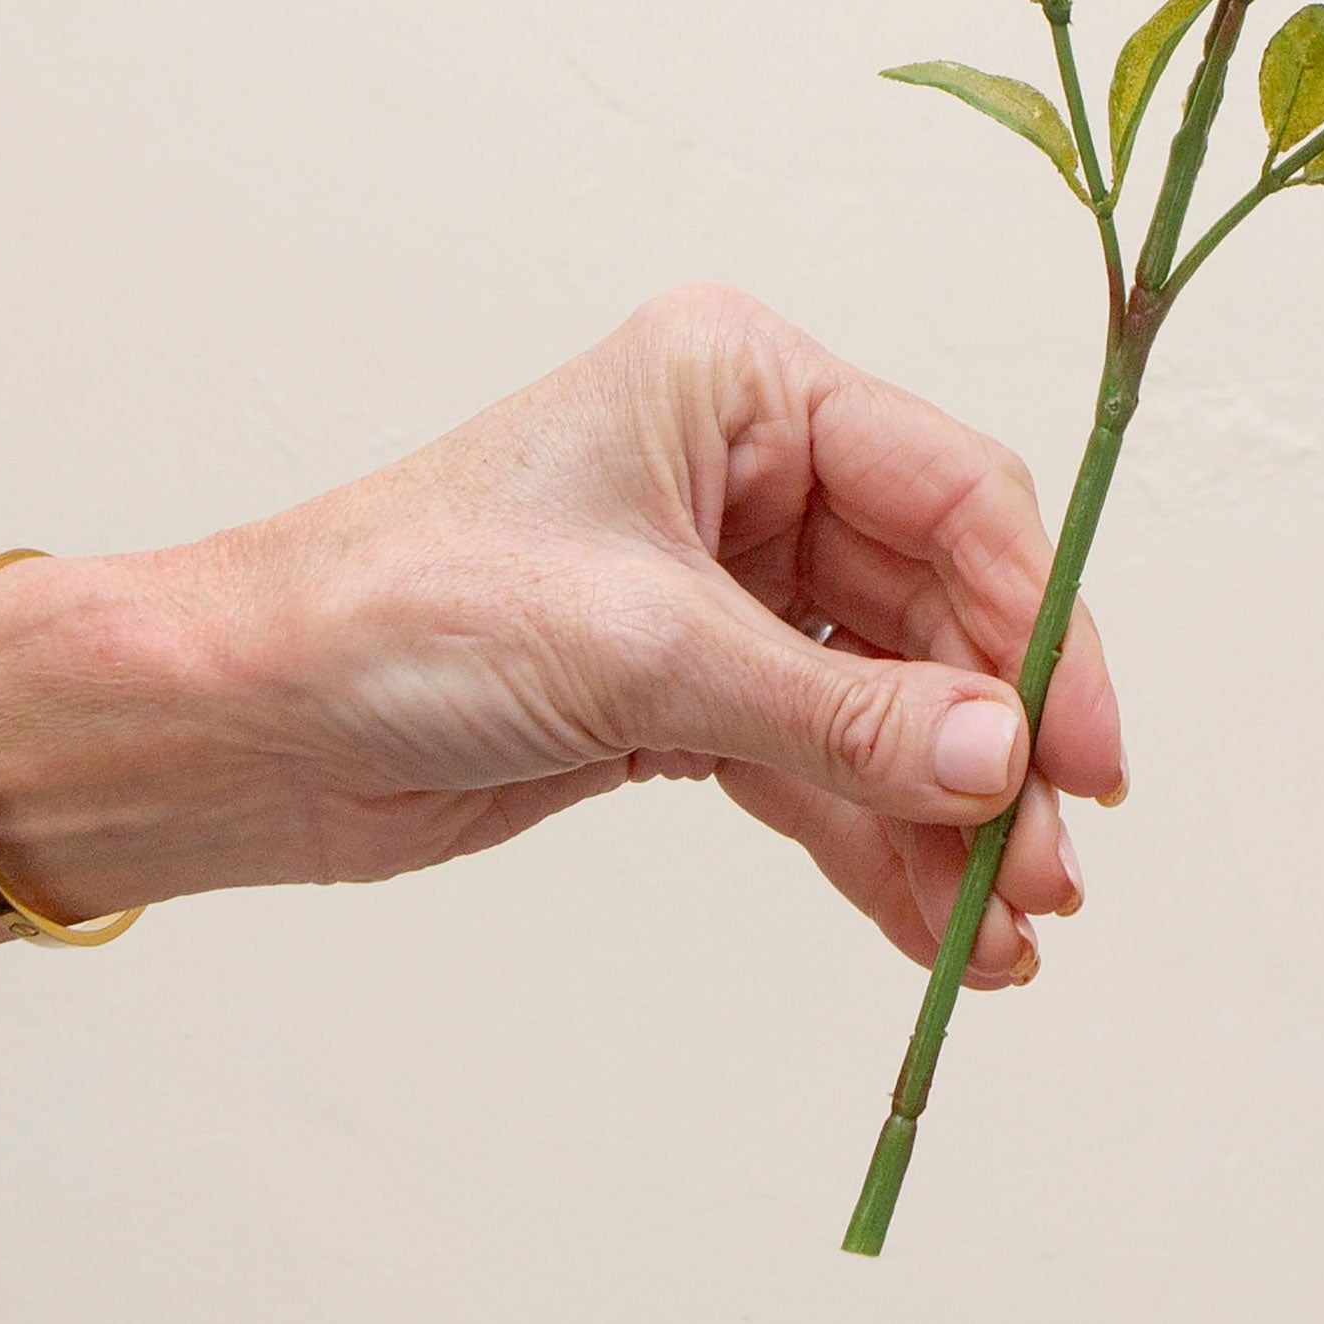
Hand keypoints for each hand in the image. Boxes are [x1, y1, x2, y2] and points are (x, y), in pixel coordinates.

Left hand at [0, 286, 1124, 985]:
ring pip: (885, 704)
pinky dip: (874, 845)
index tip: (1085, 761)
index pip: (952, 495)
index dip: (1039, 629)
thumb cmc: (398, 616)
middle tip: (1052, 876)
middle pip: (936, 611)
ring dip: (947, 820)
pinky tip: (935, 930)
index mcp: (739, 385)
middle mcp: (743, 473)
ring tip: (1007, 938)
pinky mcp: (681, 695)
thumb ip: (837, 711)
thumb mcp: (640, 654)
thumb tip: (1005, 765)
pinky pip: (818, 767)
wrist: (238, 722)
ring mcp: (718, 590)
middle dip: (993, 750)